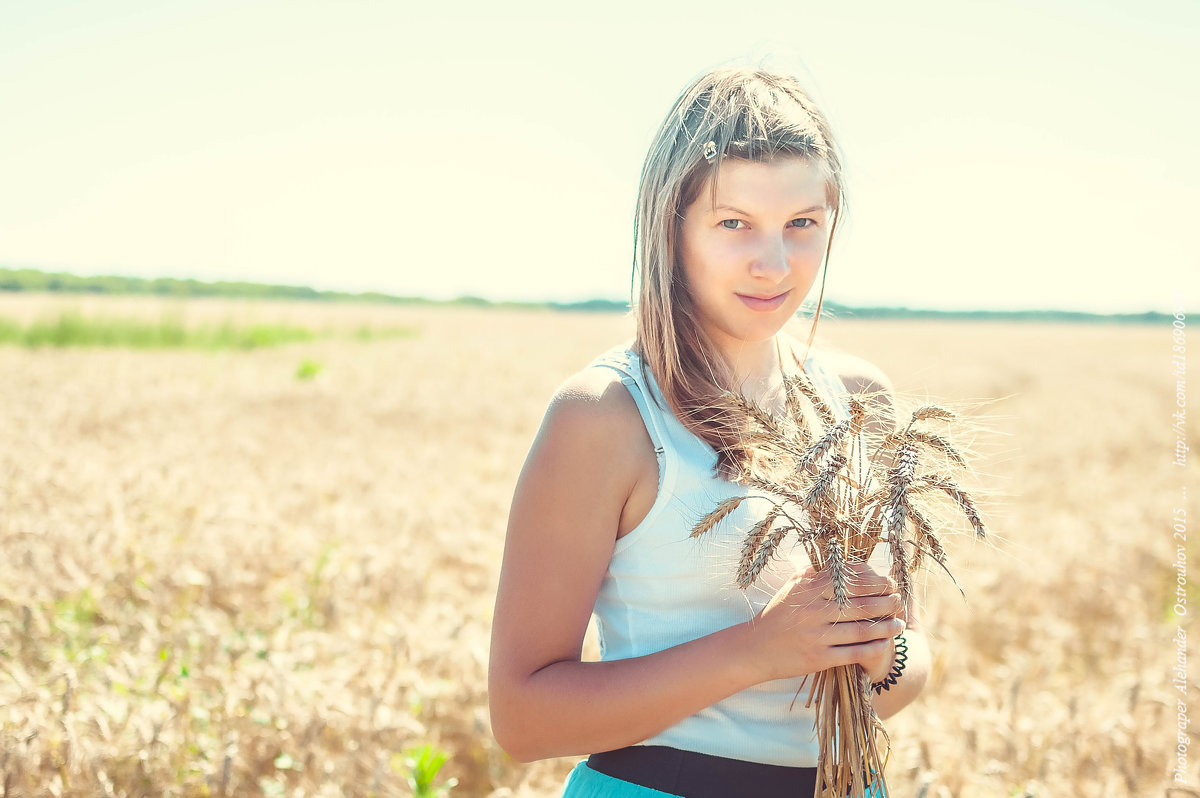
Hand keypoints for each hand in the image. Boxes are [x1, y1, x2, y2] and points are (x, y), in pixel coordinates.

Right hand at [743, 561, 905, 683]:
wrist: (755, 649)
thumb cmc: (777, 615)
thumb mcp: (791, 588)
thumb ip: (815, 574)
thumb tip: (843, 561)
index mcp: (808, 590)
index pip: (850, 581)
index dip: (875, 581)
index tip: (890, 582)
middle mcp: (813, 611)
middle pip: (860, 604)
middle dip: (886, 601)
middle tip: (899, 600)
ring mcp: (817, 636)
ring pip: (861, 629)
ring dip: (885, 626)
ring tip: (900, 623)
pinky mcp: (819, 658)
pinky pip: (854, 653)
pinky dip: (873, 647)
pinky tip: (885, 643)